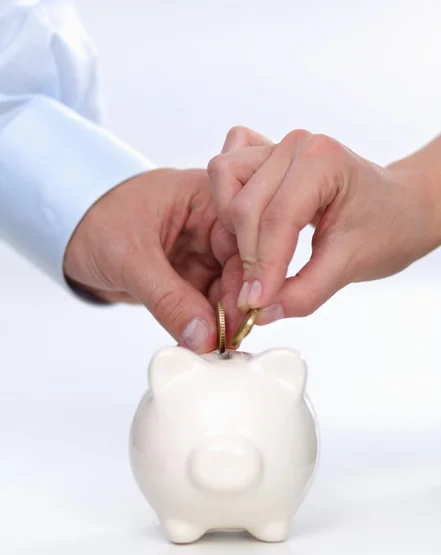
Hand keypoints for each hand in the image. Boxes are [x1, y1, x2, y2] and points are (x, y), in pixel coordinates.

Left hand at [63, 168, 239, 352]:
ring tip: (215, 345)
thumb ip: (168, 298)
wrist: (67, 229)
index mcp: (207, 198)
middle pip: (242, 267)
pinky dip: (205, 323)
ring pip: (227, 289)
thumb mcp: (131, 258)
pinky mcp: (190, 273)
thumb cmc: (94, 218)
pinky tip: (203, 341)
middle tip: (229, 339)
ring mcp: (201, 250)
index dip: (249, 278)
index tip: (244, 315)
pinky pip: (207, 302)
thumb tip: (203, 336)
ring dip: (221, 318)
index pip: (242, 239)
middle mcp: (211, 222)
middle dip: (236, 304)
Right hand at [208, 126, 438, 322]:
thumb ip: (304, 292)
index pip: (276, 219)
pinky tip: (248, 227)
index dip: (262, 267)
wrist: (400, 208)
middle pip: (243, 205)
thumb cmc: (387, 227)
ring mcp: (278, 146)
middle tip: (255, 295)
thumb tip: (260, 312)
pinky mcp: (266, 155)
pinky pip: (227, 171)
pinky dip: (227, 200)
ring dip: (232, 228)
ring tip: (257, 259)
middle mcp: (296, 145)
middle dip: (247, 256)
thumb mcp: (350, 266)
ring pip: (226, 183)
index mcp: (323, 160)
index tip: (254, 305)